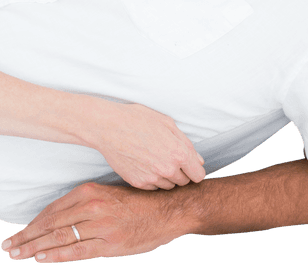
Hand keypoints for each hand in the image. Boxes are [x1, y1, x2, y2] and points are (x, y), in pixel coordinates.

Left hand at [1, 182, 190, 262]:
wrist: (171, 209)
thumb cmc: (140, 202)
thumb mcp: (109, 194)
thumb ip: (85, 204)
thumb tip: (58, 219)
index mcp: (89, 191)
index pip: (52, 210)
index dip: (32, 224)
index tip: (17, 234)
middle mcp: (92, 206)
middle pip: (50, 224)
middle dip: (26, 237)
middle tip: (7, 247)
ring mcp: (101, 226)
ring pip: (60, 237)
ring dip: (34, 248)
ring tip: (17, 255)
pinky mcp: (111, 243)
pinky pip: (78, 251)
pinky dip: (57, 255)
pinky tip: (41, 259)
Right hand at [89, 102, 205, 189]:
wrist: (109, 127)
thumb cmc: (137, 120)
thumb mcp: (167, 123)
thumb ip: (186, 143)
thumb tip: (198, 160)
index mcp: (179, 153)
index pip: (198, 175)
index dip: (194, 170)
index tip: (189, 167)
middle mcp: (168, 169)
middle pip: (184, 182)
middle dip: (180, 173)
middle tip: (168, 158)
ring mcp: (152, 178)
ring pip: (168, 186)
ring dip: (166, 177)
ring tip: (154, 160)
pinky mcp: (138, 183)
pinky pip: (152, 187)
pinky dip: (152, 179)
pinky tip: (144, 164)